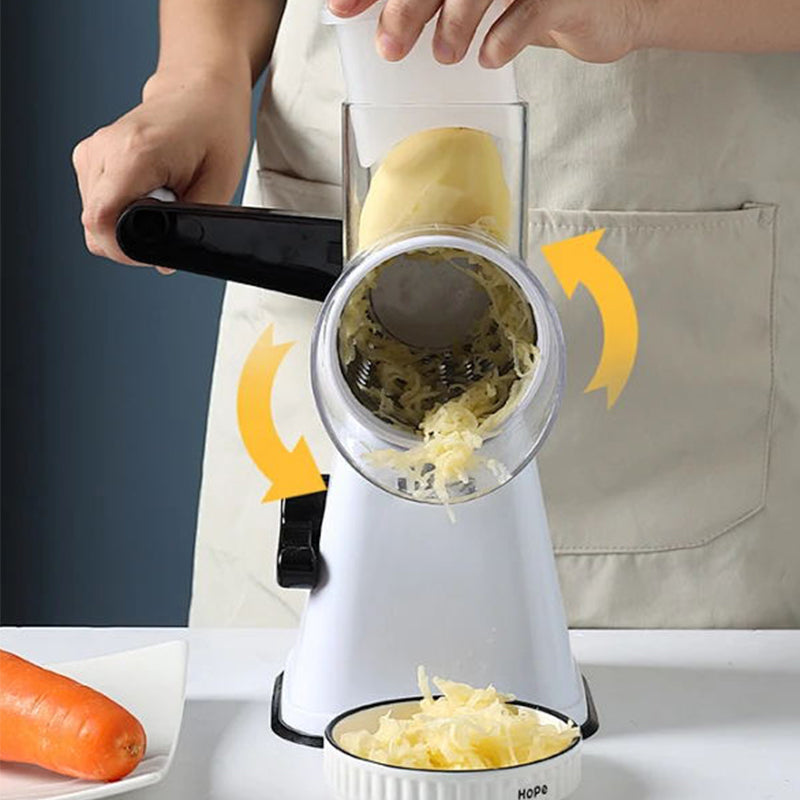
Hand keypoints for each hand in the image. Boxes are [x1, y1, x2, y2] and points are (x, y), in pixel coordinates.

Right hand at [72, 68, 251, 267]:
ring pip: (94, 218)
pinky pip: (98, 205)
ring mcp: (91, 153)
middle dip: (132, 241)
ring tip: (164, 199)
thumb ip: (192, 226)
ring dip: (129, 224)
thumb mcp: (219, 184)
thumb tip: (162, 262)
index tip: (153, 252)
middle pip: (94, 225)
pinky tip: (150, 194)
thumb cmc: (214, 128)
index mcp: (133, 154)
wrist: (200, 91)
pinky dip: (123, 211)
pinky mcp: (90, 158)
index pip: (101, 220)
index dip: (124, 250)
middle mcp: (103, 150)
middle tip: (170, 220)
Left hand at [328, 0, 648, 66]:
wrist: (610, 9)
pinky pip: (529, 12)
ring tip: (443, 56)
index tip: (342, 9)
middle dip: (406, 7)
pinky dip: (504, 37)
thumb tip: (385, 25)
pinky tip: (489, 57)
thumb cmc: (540, 4)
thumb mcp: (485, 1)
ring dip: (454, 22)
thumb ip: (441, 4)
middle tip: (390, 47)